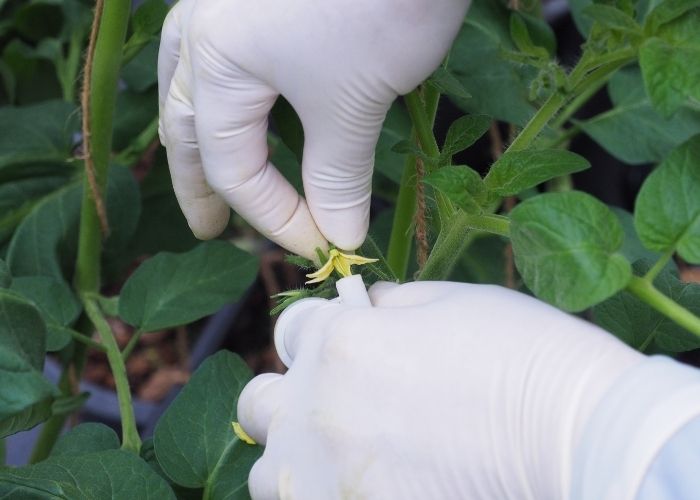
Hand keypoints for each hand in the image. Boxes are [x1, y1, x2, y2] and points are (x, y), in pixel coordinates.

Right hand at [157, 0, 469, 260]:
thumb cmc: (382, 5)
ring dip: (201, 137)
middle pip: (190, 127)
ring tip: (209, 175)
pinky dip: (226, 93)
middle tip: (211, 229)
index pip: (233, 167)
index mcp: (215, 60)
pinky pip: (219, 54)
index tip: (318, 247)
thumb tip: (339, 237)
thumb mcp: (356, 101)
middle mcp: (202, 28)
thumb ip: (338, 176)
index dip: (274, 218)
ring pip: (193, 85)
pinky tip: (236, 103)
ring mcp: (224, 2)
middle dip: (199, 184)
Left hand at [237, 281, 643, 498]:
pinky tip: (372, 484)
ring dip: (296, 462)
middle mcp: (316, 409)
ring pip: (268, 474)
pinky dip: (327, 493)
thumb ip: (384, 306)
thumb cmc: (522, 357)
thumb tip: (360, 311)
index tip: (342, 346)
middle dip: (290, 400)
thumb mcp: (450, 302)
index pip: (289, 331)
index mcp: (339, 341)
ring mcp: (325, 478)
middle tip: (338, 408)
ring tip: (348, 461)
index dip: (317, 335)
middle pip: (259, 404)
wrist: (576, 437)